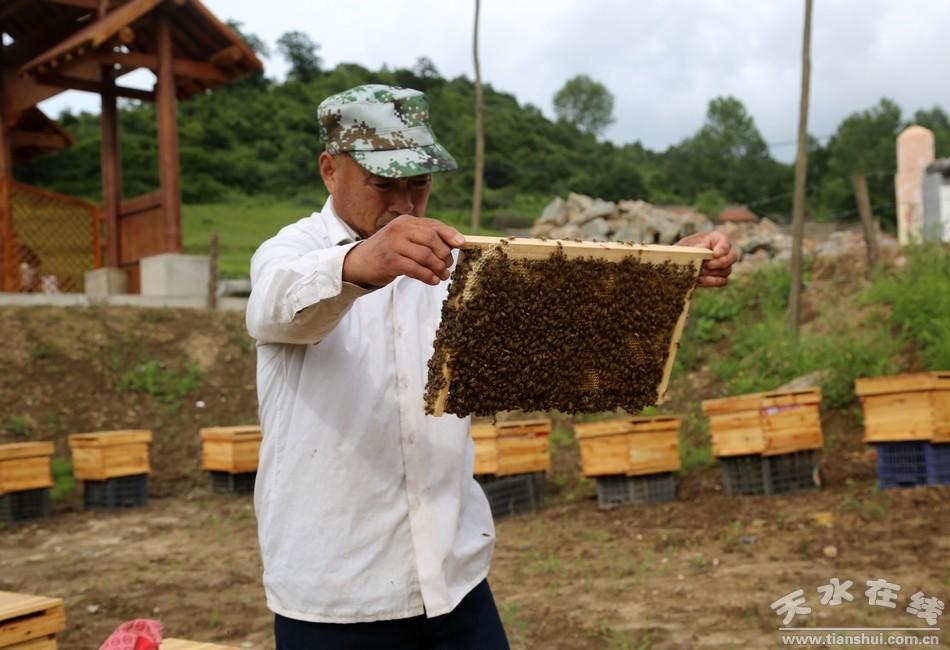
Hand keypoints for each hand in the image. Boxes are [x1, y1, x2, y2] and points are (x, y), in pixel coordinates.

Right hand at [342, 215, 464, 287]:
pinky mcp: (390, 260)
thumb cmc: (388, 252)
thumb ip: (425, 239)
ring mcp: (393, 244)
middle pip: (431, 239)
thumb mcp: (405, 239)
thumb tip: (454, 244)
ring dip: (438, 267)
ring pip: (425, 255)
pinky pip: (416, 268)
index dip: (450, 234)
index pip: (433, 225)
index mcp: (406, 221)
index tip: (462, 244)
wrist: (359, 262)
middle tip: (448, 266)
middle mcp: (399, 229)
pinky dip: (428, 276)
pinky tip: (433, 280)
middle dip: (444, 254)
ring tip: (443, 276)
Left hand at [675, 230, 738, 287]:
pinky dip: (712, 282)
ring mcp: (724, 265)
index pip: (726, 243)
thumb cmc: (685, 248)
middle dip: (720, 263)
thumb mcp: (687, 245)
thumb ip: (695, 248)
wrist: (680, 260)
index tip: (715, 254)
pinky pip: (723, 281)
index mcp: (717, 239)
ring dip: (712, 273)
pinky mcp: (720, 276)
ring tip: (699, 272)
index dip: (723, 249)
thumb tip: (702, 252)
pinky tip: (700, 280)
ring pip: (727, 270)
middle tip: (706, 265)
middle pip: (733, 257)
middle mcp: (725, 251)